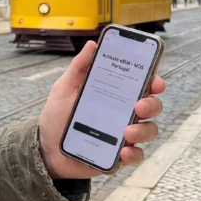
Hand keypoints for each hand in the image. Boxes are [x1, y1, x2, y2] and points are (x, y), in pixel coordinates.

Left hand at [38, 42, 165, 178]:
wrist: (45, 148)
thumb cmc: (56, 116)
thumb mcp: (64, 88)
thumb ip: (79, 67)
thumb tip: (92, 45)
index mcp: (115, 94)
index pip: (141, 85)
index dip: (153, 82)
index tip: (155, 82)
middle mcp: (124, 113)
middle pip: (151, 106)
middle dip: (151, 105)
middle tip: (139, 106)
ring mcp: (123, 135)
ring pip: (149, 131)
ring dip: (143, 130)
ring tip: (127, 132)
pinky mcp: (119, 156)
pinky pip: (136, 155)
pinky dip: (134, 154)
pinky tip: (124, 152)